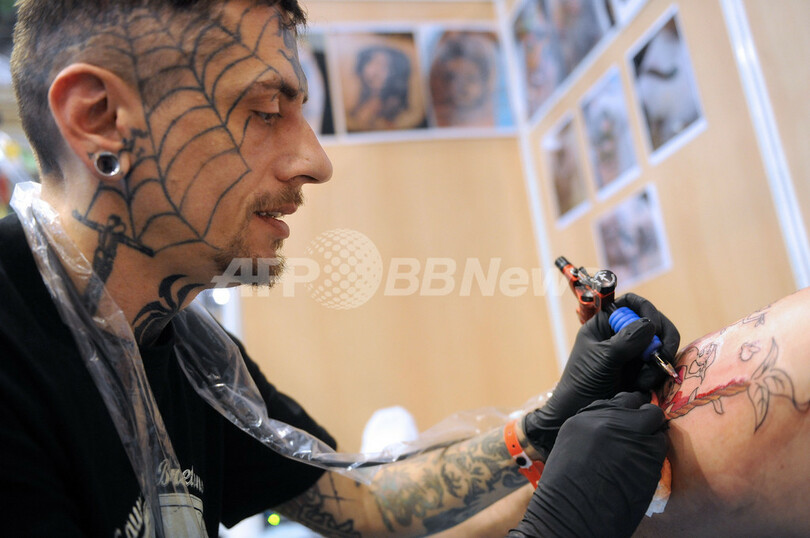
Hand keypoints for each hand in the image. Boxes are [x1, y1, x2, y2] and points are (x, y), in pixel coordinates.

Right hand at [511, 392, 667, 537]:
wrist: (574, 513)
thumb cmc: (568, 490)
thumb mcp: (571, 448)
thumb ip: (592, 432)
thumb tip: (614, 430)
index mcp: (584, 418)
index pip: (613, 401)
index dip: (623, 412)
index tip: (626, 422)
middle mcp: (607, 419)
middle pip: (634, 402)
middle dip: (640, 415)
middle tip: (640, 432)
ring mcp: (629, 433)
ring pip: (653, 419)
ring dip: (651, 433)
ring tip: (642, 453)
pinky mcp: (648, 452)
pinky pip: (661, 443)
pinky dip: (657, 452)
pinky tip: (645, 466)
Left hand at [523, 293, 677, 455]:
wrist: (579, 413)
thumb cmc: (583, 382)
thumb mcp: (603, 358)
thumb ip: (626, 340)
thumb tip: (650, 323)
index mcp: (605, 325)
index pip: (632, 304)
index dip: (647, 310)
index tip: (653, 325)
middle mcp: (622, 336)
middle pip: (654, 324)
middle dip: (661, 339)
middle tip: (663, 355)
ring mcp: (634, 354)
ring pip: (661, 347)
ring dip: (656, 363)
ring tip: (642, 380)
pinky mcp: (643, 372)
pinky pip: (660, 366)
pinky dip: (656, 376)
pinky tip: (642, 387)